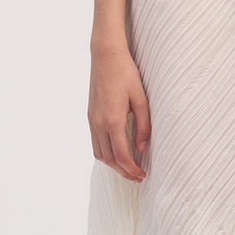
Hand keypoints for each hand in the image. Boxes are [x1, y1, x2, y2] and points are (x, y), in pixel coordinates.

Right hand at [88, 43, 149, 181]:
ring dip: (113, 165)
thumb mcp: (141, 99)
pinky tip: (117, 153)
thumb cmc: (126, 74)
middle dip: (123, 172)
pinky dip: (105, 154)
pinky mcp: (90, 116)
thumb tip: (142, 148)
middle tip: (138, 177)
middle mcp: (99, 123)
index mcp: (113, 120)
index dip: (132, 170)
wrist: (106, 57)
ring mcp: (92, 120)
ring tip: (128, 168)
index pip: (122, 155)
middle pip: (109, 159)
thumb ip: (143, 126)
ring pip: (100, 153)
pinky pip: (95, 143)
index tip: (142, 175)